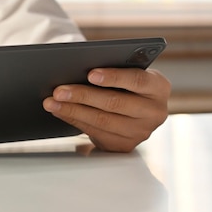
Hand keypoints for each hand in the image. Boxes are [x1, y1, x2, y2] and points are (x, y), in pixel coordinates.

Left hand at [43, 68, 170, 151]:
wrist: (135, 109)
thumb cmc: (126, 84)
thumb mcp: (128, 73)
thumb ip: (113, 69)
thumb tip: (79, 67)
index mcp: (159, 87)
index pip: (137, 80)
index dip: (113, 77)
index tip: (90, 73)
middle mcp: (155, 112)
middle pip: (115, 103)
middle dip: (83, 96)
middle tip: (59, 90)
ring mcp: (141, 132)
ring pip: (102, 121)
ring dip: (72, 110)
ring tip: (52, 101)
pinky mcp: (125, 145)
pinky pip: (95, 133)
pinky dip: (74, 120)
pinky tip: (59, 111)